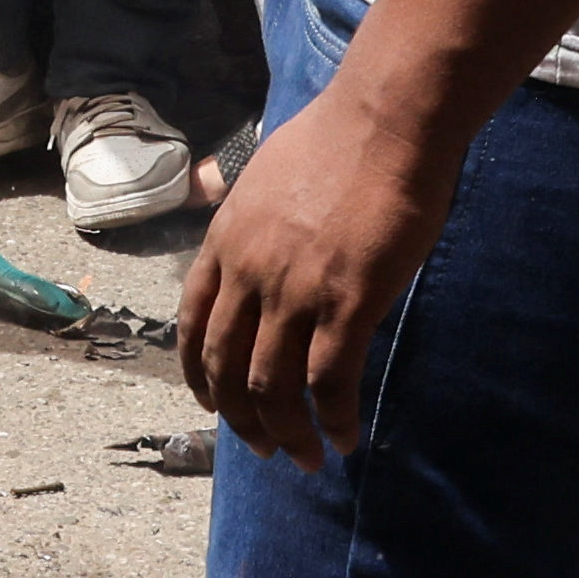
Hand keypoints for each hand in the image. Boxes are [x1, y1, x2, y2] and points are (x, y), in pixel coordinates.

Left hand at [177, 75, 454, 469]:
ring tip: (305, 457)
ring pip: (273, 388)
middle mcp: (249, 273)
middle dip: (241, 420)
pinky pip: (330, 383)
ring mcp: (295, 291)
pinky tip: (345, 437)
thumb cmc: (336, 137)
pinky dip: (334, 419)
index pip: (193, 324)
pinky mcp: (347, 304)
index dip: (199, 374)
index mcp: (225, 241)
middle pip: (227, 369)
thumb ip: (249, 219)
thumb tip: (253, 238)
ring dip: (287, 433)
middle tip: (264, 447)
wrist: (385, 120)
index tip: (210, 403)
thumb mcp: (264, 175)